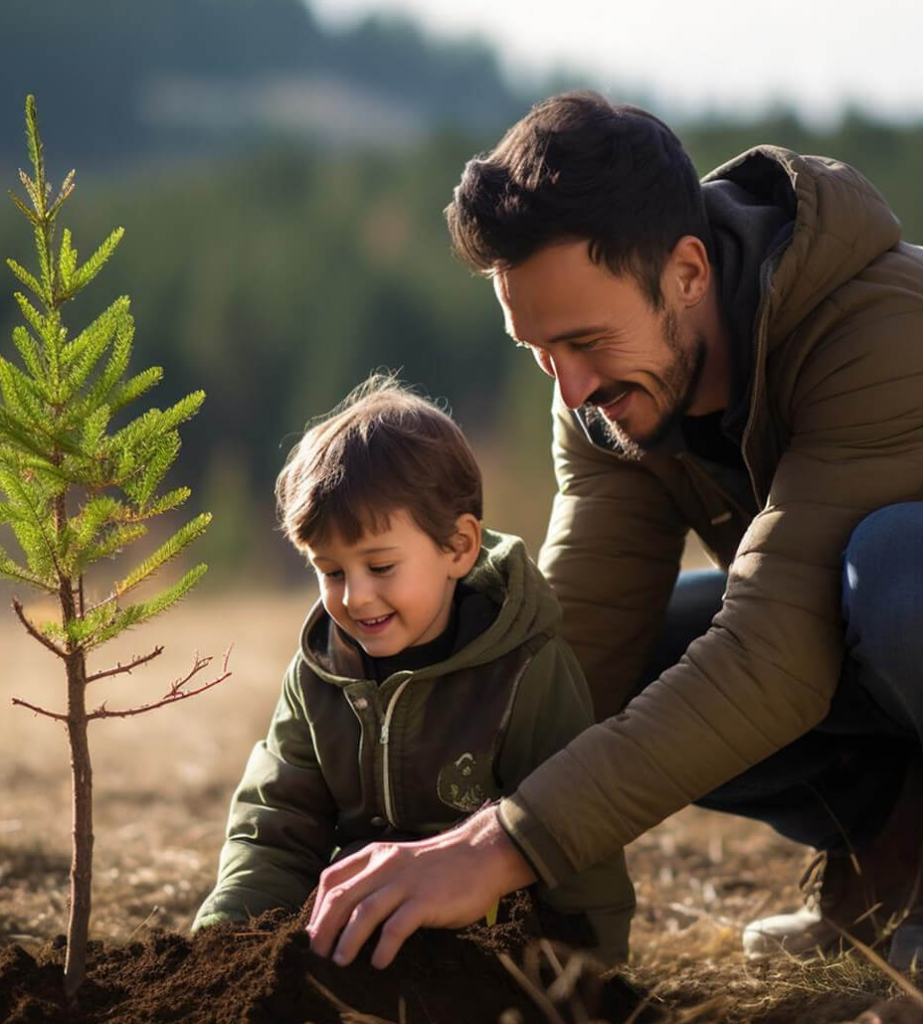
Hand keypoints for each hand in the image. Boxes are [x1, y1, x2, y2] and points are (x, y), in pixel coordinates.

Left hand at [307, 803, 536, 967]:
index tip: (312, 932)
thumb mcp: (399, 861)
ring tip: (340, 962)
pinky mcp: (426, 900)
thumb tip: (345, 914)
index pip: (332, 878)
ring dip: (347, 940)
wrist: (480, 854)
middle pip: (341, 898)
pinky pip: (397, 927)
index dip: (317, 908)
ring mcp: (406, 883)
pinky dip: (383, 947)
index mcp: (376, 855)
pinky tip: (378, 962)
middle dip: (323, 929)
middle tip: (317, 955)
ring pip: (364, 912)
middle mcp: (386, 866)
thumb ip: (375, 878)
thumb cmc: (438, 865)